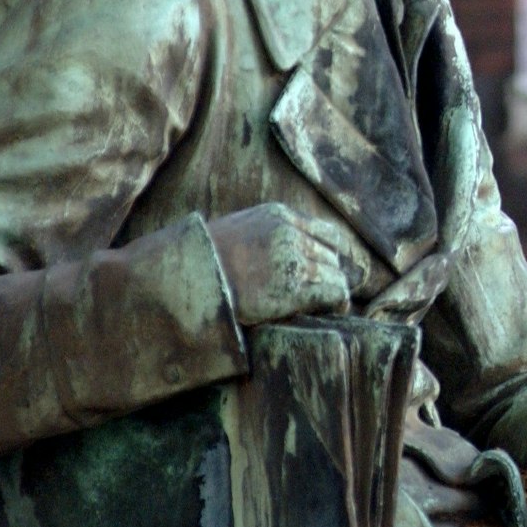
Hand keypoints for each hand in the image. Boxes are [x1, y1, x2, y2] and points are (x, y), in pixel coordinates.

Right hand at [206, 203, 366, 325]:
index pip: (326, 233)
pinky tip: (333, 311)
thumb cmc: (207, 260)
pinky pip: (332, 292)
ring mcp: (294, 259)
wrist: (189, 276)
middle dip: (330, 275)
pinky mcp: (293, 288)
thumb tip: (288, 249)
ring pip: (335, 275)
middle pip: (332, 256)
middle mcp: (291, 233)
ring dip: (333, 291)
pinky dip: (337, 303)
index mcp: (279, 216)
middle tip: (326, 294)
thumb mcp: (239, 230)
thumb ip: (267, 232)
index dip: (329, 254)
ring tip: (329, 306)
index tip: (327, 269)